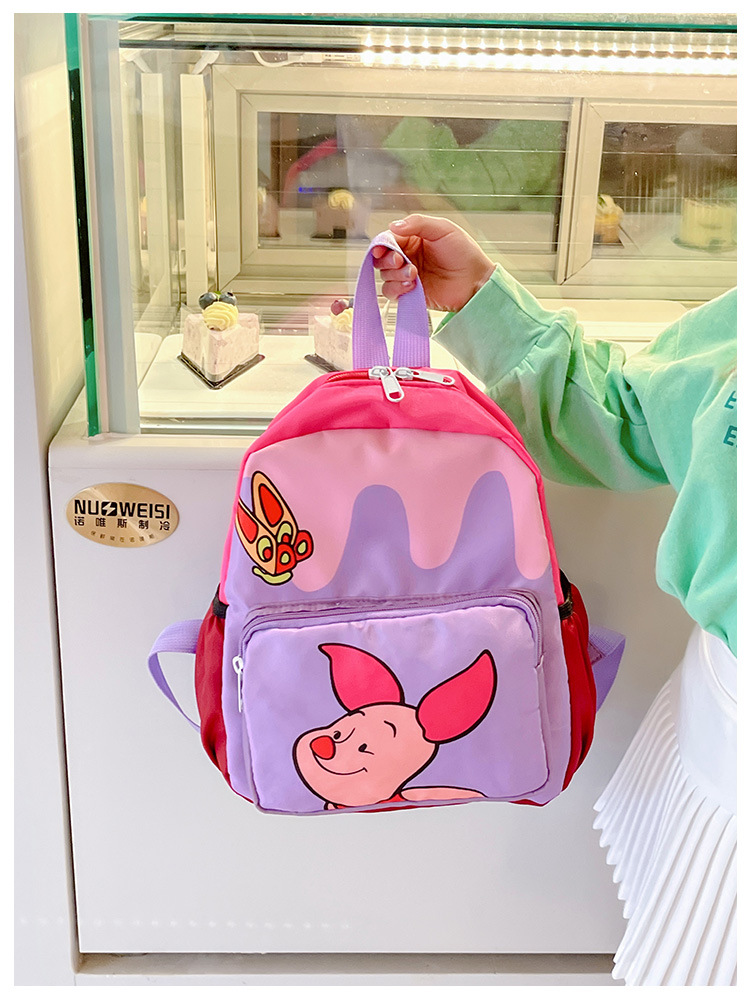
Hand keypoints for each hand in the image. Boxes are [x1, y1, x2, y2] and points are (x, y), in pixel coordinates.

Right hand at [372, 215, 494, 312]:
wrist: (475, 281)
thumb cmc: (464, 253)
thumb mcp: (443, 229)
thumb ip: (417, 223)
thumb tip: (393, 225)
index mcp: (413, 239)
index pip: (388, 239)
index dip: (382, 245)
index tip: (384, 250)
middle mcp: (408, 257)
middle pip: (382, 259)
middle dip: (388, 260)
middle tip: (402, 262)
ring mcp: (408, 276)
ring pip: (385, 276)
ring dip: (395, 275)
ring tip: (414, 275)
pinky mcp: (410, 293)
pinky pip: (391, 293)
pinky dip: (396, 289)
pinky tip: (411, 285)